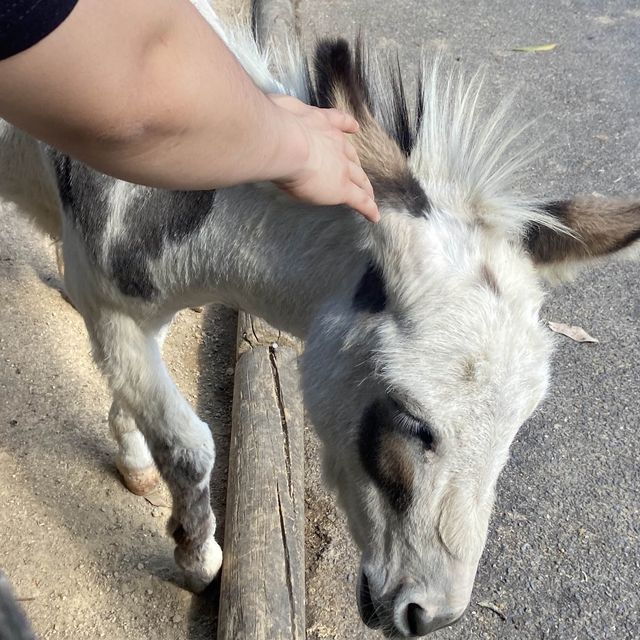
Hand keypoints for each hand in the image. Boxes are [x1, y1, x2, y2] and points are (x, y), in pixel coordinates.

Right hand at [268, 94, 379, 221]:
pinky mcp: (343, 189)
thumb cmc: (277, 128)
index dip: (345, 129)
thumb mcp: (283, 114)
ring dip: (364, 186)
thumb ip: (288, 119)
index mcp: (321, 125)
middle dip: (356, 164)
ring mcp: (341, 167)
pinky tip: (374, 216)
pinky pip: (360, 200)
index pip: (338, 128)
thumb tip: (280, 121)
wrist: (286, 143)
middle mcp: (335, 145)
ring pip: (358, 178)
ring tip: (369, 194)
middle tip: (359, 173)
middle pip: (351, 157)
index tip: (353, 128)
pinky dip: (368, 208)